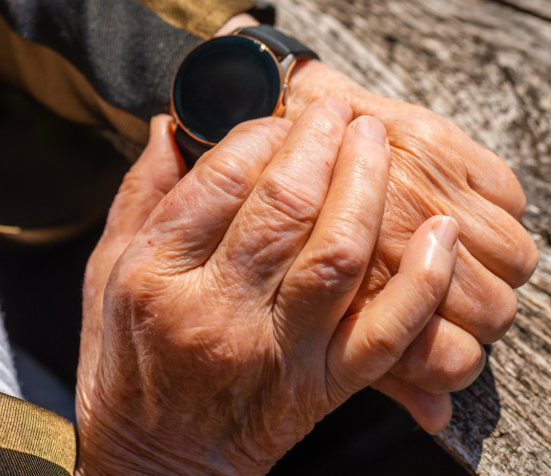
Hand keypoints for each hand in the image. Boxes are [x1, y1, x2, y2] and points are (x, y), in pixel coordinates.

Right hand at [75, 103, 457, 474]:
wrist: (154, 462)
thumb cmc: (127, 360)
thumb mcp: (107, 269)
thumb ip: (142, 192)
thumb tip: (170, 122)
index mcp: (156, 275)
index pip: (224, 178)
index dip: (266, 130)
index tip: (284, 114)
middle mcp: (216, 312)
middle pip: (287, 207)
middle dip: (323, 141)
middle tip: (338, 110)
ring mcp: (276, 352)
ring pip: (339, 256)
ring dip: (370, 187)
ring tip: (377, 142)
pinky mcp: (322, 388)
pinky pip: (388, 333)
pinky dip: (425, 282)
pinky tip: (442, 232)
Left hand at [285, 60, 538, 425]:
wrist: (277, 118)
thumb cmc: (291, 219)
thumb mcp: (317, 302)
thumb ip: (376, 363)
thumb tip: (439, 420)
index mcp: (353, 290)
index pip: (452, 357)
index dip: (460, 359)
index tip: (449, 346)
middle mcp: (391, 241)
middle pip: (493, 310)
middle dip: (485, 313)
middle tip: (465, 300)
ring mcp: (419, 188)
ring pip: (514, 256)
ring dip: (501, 261)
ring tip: (474, 255)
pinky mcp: (437, 139)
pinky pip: (510, 194)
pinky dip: (501, 206)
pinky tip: (469, 205)